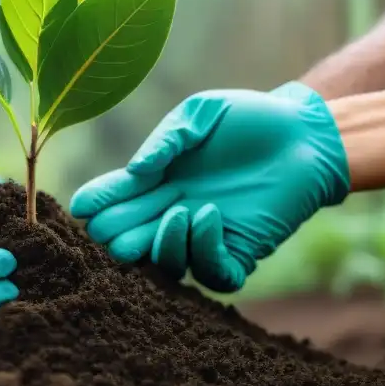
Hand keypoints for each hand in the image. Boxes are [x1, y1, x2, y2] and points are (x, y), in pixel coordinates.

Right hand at [69, 82, 349, 291]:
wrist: (303, 134)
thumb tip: (134, 170)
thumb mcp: (201, 113)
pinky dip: (202, 250)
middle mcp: (173, 212)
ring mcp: (204, 236)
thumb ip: (167, 139)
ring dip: (161, 244)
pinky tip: (207, 215)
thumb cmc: (249, 118)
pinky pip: (210, 273)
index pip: (116, 199)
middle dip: (117, 238)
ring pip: (165, 266)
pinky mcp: (239, 250)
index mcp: (158, 179)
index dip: (97, 204)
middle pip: (130, 240)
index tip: (81, 207)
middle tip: (111, 232)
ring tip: (177, 211)